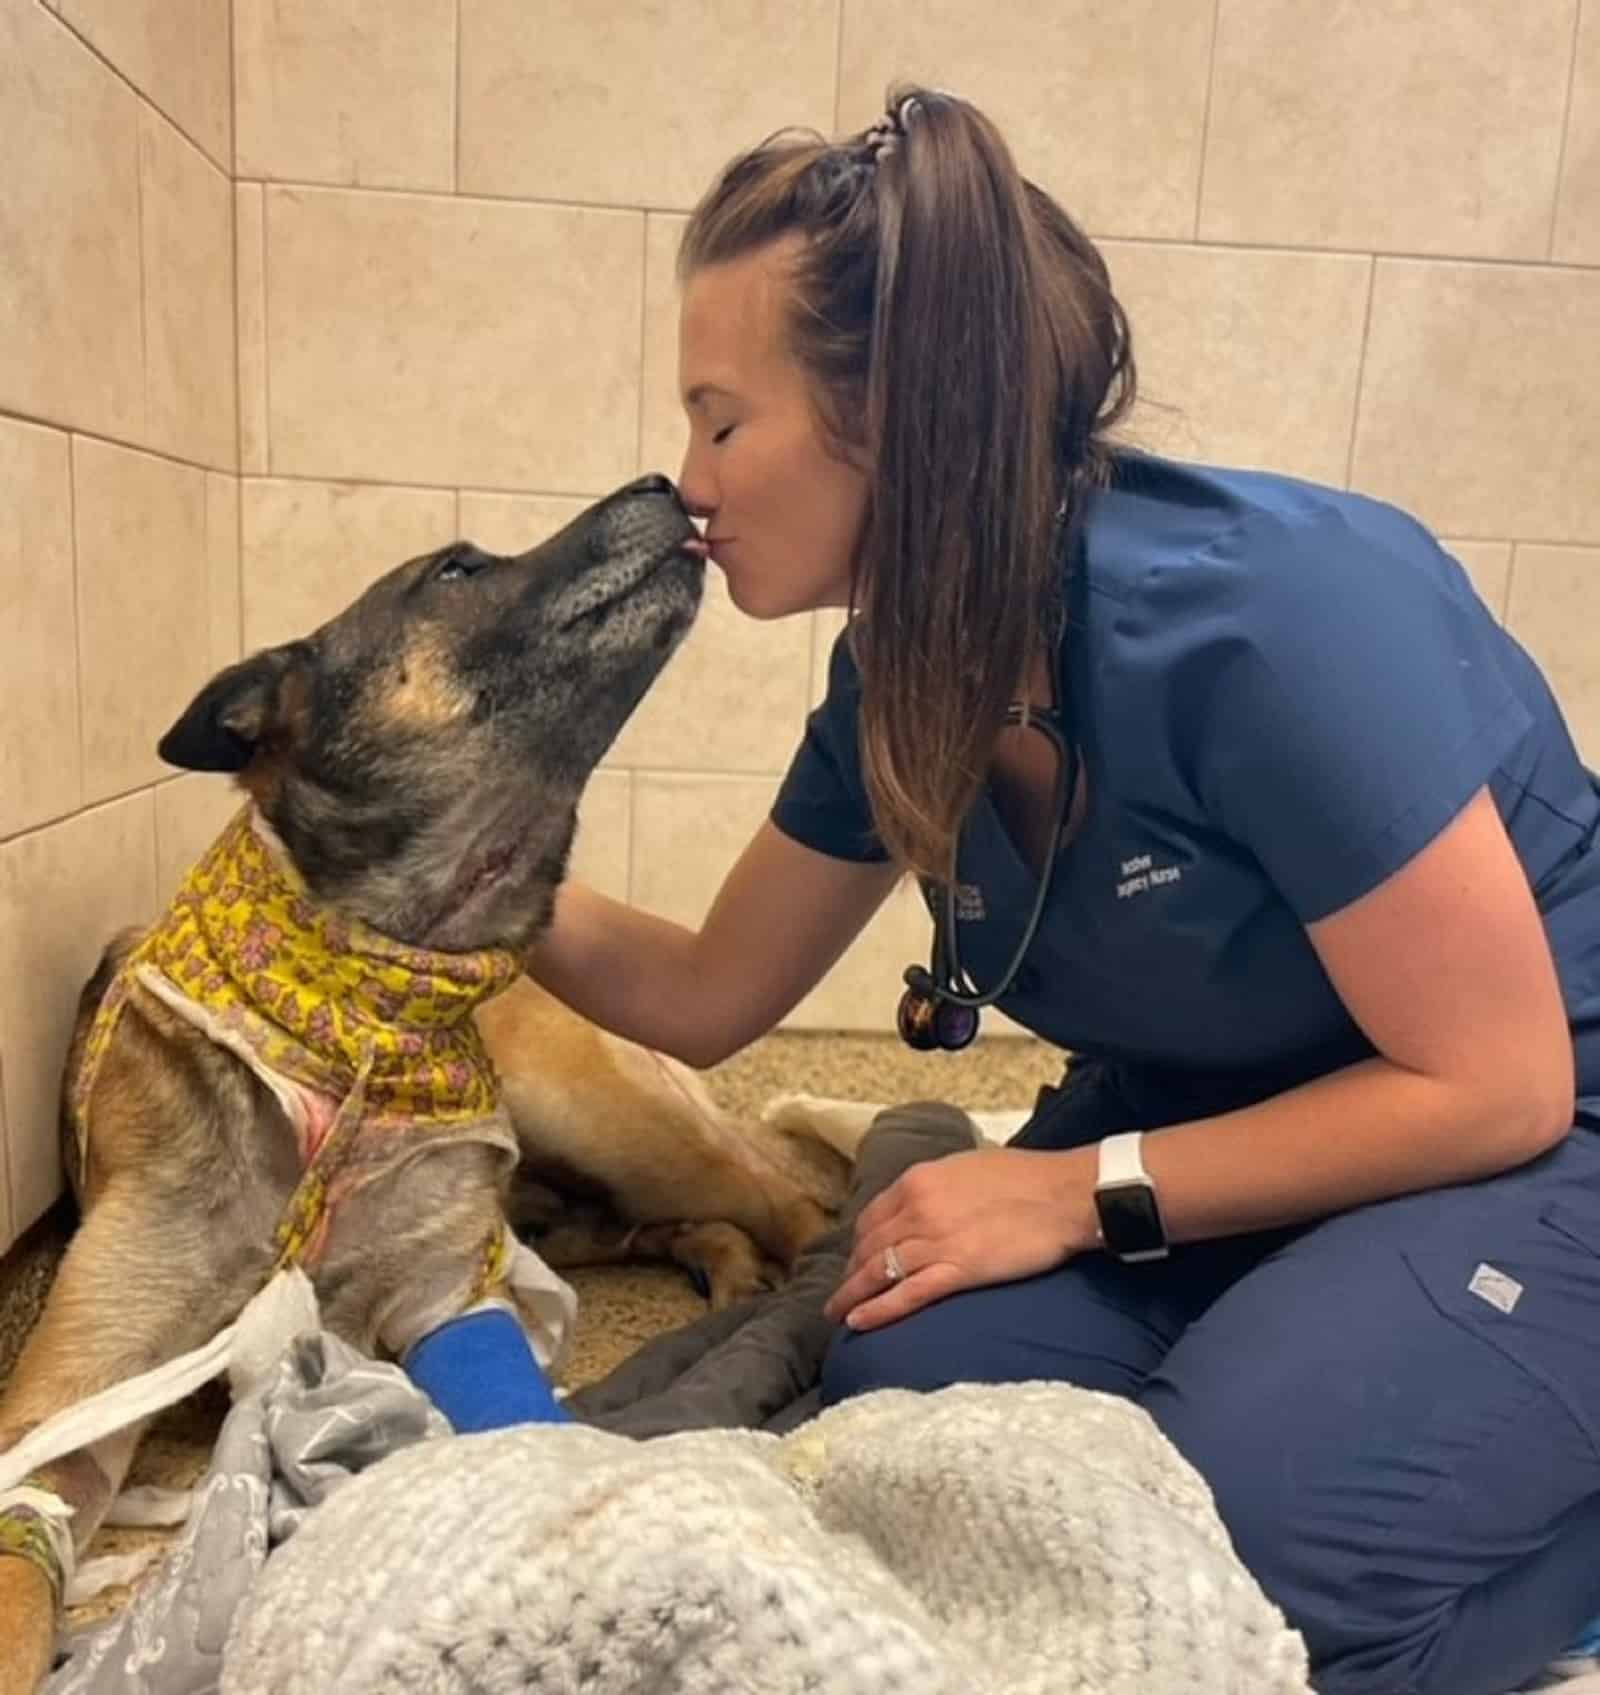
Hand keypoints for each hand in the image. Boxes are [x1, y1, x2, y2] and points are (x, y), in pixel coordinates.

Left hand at [823, 1145, 1099, 1331]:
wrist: (1063, 1194)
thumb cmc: (1025, 1176)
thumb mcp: (966, 1166)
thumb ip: (936, 1184)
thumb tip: (926, 1198)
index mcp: (918, 1181)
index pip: (872, 1217)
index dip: (859, 1242)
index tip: (854, 1258)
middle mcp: (917, 1210)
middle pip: (869, 1247)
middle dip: (850, 1272)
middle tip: (840, 1294)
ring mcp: (935, 1241)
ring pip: (879, 1272)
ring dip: (851, 1296)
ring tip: (836, 1316)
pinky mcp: (958, 1271)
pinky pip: (907, 1294)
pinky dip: (878, 1310)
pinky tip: (859, 1323)